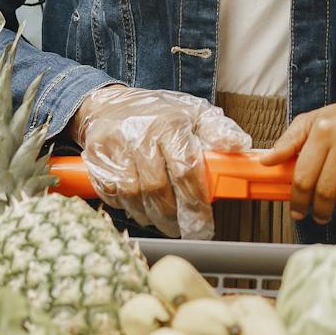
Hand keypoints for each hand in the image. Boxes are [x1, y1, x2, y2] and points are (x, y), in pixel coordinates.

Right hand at [74, 85, 250, 239]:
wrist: (109, 105)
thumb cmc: (159, 113)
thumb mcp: (194, 113)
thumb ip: (219, 130)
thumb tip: (240, 145)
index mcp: (169, 125)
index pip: (185, 170)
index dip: (196, 202)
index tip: (205, 223)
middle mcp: (139, 136)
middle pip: (157, 189)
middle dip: (173, 216)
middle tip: (185, 229)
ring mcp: (114, 149)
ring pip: (133, 196)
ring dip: (150, 216)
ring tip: (164, 220)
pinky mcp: (95, 161)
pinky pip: (112, 194)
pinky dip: (127, 207)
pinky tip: (140, 206)